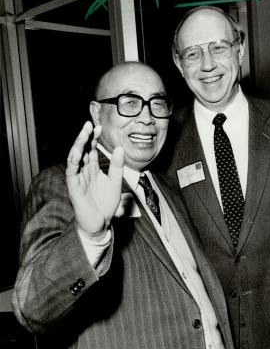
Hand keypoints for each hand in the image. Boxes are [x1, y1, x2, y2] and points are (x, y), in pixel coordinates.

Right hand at [66, 121, 123, 239]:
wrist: (101, 223)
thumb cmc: (106, 204)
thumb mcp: (116, 182)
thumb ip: (117, 166)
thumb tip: (119, 148)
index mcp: (93, 168)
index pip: (91, 149)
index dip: (94, 138)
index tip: (99, 127)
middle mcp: (84, 171)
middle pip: (82, 150)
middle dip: (85, 137)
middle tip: (89, 124)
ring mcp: (78, 178)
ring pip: (75, 157)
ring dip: (78, 144)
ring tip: (83, 133)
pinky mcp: (74, 186)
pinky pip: (71, 171)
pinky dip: (73, 160)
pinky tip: (77, 151)